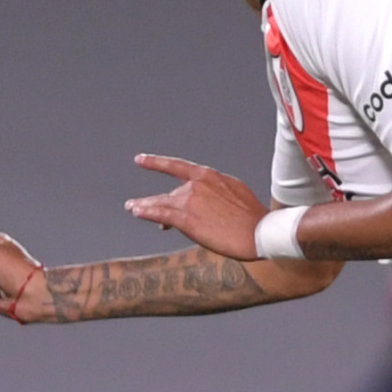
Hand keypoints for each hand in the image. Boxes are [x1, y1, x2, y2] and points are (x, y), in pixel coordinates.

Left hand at [124, 154, 266, 259]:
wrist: (259, 232)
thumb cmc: (253, 218)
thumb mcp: (235, 194)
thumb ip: (215, 194)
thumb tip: (204, 204)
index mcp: (209, 176)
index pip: (177, 166)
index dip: (156, 163)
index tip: (140, 160)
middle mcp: (196, 185)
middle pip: (170, 193)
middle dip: (156, 202)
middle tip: (138, 205)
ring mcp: (190, 201)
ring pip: (160, 202)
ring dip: (144, 205)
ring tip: (132, 207)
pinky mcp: (186, 219)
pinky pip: (160, 214)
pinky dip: (146, 212)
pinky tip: (137, 212)